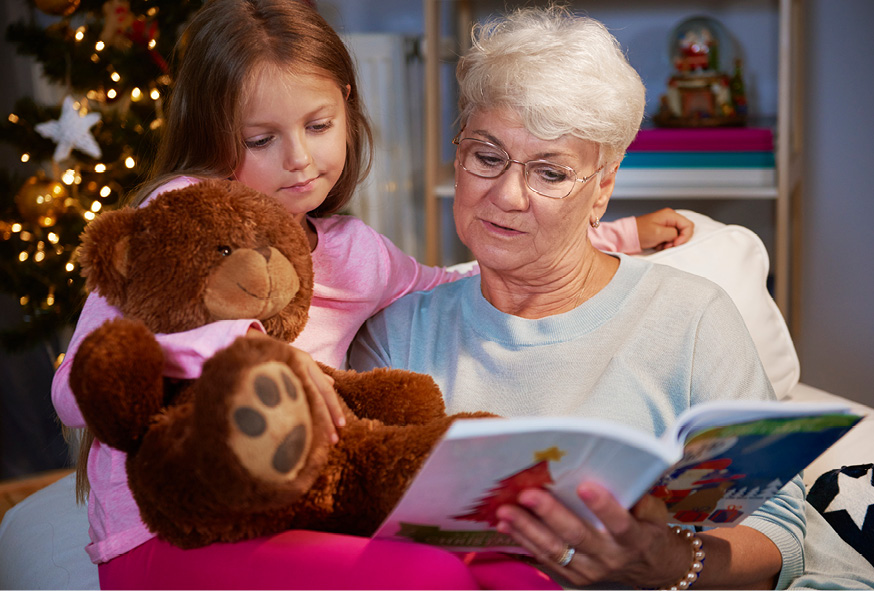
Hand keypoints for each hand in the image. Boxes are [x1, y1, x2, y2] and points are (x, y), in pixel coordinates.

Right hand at [246, 329, 345, 442]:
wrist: (248, 341)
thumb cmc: (275, 354)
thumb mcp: (296, 361)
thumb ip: (313, 373)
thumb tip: (332, 383)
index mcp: (306, 362)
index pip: (325, 389)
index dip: (334, 409)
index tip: (341, 427)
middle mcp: (299, 363)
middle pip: (317, 395)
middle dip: (326, 419)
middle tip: (334, 439)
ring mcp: (283, 369)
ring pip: (301, 397)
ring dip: (310, 420)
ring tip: (315, 439)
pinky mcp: (268, 373)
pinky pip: (282, 394)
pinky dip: (289, 412)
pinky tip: (291, 426)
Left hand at [495, 483, 691, 587]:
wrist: (650, 567)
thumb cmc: (648, 529)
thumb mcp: (654, 512)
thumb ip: (638, 496)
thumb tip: (614, 470)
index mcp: (635, 539)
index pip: (620, 524)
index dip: (603, 506)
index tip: (584, 485)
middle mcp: (611, 557)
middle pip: (578, 536)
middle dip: (550, 514)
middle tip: (527, 494)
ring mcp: (590, 570)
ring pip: (555, 550)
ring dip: (527, 529)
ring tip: (504, 511)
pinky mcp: (574, 577)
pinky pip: (546, 558)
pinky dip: (523, 541)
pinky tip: (505, 526)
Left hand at [636, 208, 694, 250]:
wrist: (627, 236)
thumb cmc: (640, 233)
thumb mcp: (659, 233)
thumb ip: (674, 234)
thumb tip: (678, 237)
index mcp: (670, 215)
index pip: (688, 225)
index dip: (685, 236)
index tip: (676, 244)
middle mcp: (669, 218)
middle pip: (683, 231)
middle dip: (677, 241)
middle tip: (667, 245)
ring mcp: (665, 225)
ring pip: (677, 237)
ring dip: (670, 244)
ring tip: (660, 245)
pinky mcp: (661, 232)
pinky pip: (669, 239)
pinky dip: (665, 244)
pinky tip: (657, 245)